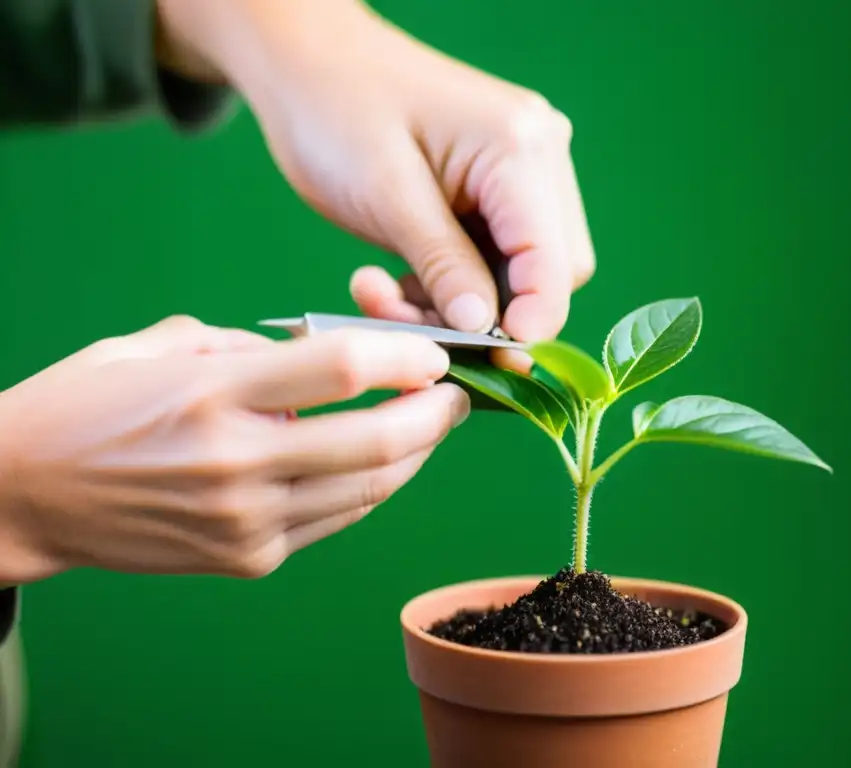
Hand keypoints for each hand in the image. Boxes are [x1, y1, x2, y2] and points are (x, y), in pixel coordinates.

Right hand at [0, 316, 467, 583]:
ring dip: (414, 456)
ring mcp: (246, 520)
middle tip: (455, 397)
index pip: (343, 370)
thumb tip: (317, 356)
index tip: (432, 353)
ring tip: (427, 427)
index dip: (405, 356)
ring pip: (369, 490)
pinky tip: (378, 463)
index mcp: (214, 393)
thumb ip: (246, 347)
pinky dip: (368, 488)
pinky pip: (336, 519)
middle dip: (435, 417)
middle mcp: (238, 462)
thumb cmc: (88, 406)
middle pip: (378, 441)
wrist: (25, 495)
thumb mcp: (157, 346)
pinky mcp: (250, 557)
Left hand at [156, 0, 595, 367]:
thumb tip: (488, 330)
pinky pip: (496, 253)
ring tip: (388, 294)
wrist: (307, 61)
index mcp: (518, 148)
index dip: (534, 318)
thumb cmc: (335, 112)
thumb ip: (445, 266)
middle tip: (414, 323)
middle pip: (551, 268)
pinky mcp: (498, 182)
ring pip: (522, 268)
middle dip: (492, 313)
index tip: (493, 361)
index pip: (555, 259)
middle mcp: (538, 153)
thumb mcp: (386, 197)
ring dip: (464, 301)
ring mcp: (522, 165)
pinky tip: (403, 276)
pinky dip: (455, 281)